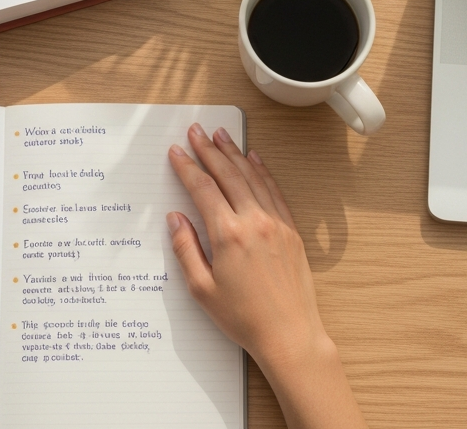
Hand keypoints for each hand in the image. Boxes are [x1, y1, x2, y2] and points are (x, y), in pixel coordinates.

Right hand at [168, 124, 365, 428]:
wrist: (289, 333)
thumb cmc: (244, 317)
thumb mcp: (202, 289)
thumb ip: (186, 249)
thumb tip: (176, 219)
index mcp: (228, 234)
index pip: (203, 188)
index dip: (187, 167)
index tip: (176, 152)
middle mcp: (254, 221)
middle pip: (227, 174)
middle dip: (209, 150)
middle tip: (196, 132)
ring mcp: (275, 222)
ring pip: (252, 176)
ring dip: (234, 153)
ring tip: (221, 135)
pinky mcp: (291, 229)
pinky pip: (274, 190)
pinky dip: (262, 170)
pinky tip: (254, 158)